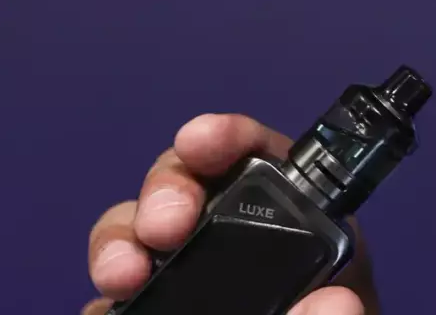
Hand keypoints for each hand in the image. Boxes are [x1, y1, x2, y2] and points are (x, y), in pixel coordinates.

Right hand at [82, 113, 378, 314]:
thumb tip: (332, 303)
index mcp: (305, 237)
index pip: (268, 160)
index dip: (233, 138)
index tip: (202, 141)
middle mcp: (243, 246)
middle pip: (192, 185)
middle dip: (167, 187)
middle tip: (164, 226)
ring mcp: (195, 282)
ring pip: (140, 234)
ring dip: (121, 241)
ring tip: (122, 276)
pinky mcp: (157, 314)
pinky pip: (116, 298)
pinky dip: (103, 299)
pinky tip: (106, 311)